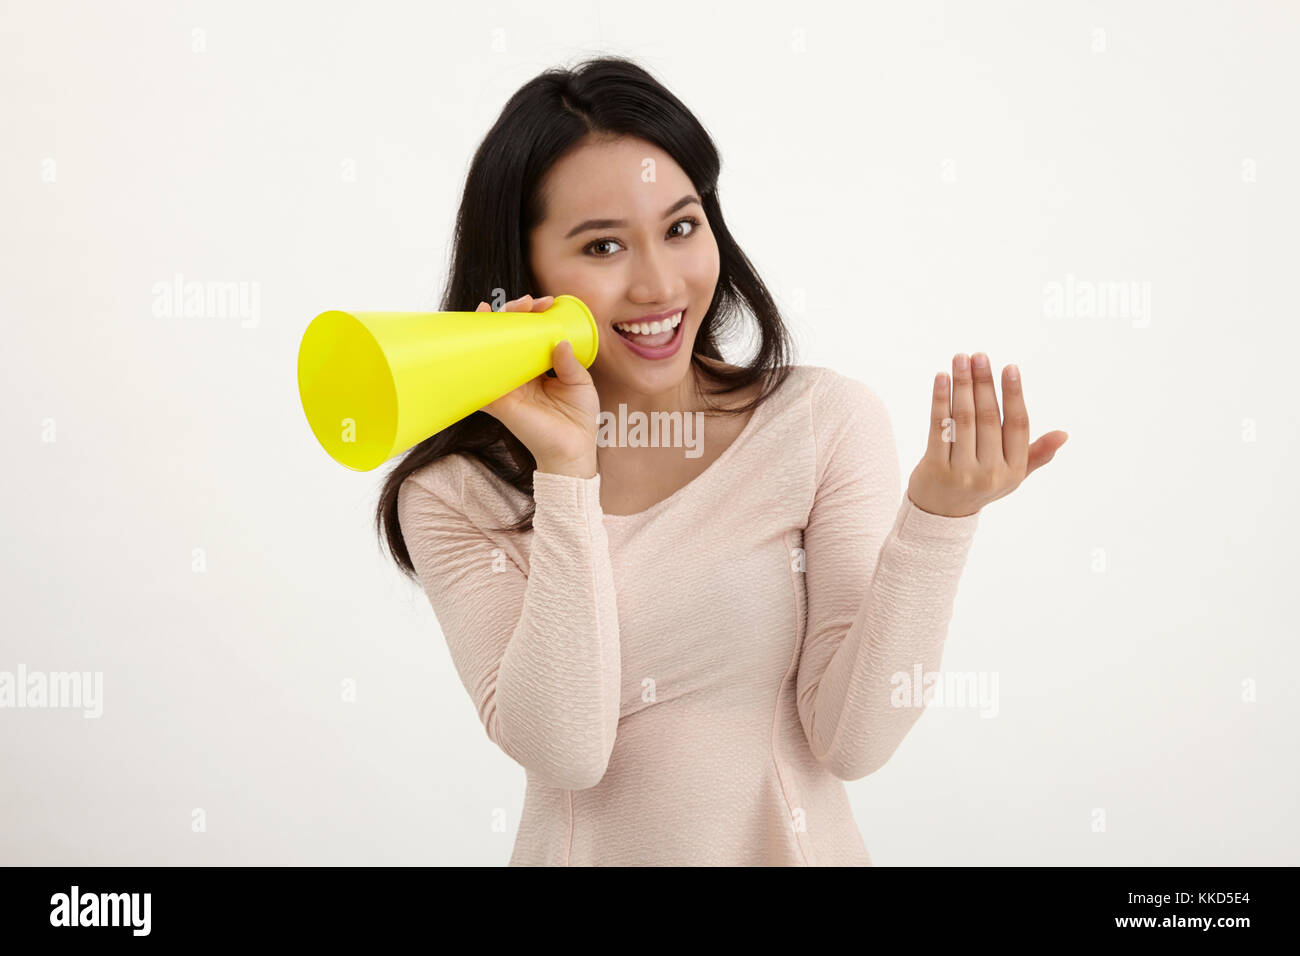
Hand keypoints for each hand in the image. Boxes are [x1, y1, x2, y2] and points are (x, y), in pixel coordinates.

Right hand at [478, 294, 599, 477]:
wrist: (573, 451)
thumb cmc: (578, 419)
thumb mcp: (580, 384)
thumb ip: (570, 362)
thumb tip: (560, 341)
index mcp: (538, 366)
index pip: (529, 333)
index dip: (533, 314)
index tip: (546, 303)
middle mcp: (518, 372)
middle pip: (507, 335)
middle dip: (513, 312)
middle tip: (527, 304)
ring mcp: (506, 384)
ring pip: (490, 349)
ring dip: (491, 325)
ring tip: (503, 310)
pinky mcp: (498, 400)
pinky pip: (480, 377)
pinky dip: (474, 357)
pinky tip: (475, 336)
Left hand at [906, 352, 1067, 517]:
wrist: (940, 515)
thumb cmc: (981, 485)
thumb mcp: (1012, 475)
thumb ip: (1035, 454)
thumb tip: (1063, 434)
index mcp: (1013, 470)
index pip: (1017, 425)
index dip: (1014, 394)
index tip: (1009, 367)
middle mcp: (990, 473)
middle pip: (988, 418)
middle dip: (983, 382)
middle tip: (979, 355)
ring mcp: (961, 472)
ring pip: (964, 419)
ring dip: (961, 384)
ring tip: (960, 359)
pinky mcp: (935, 469)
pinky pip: (939, 427)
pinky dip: (939, 400)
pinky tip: (941, 378)